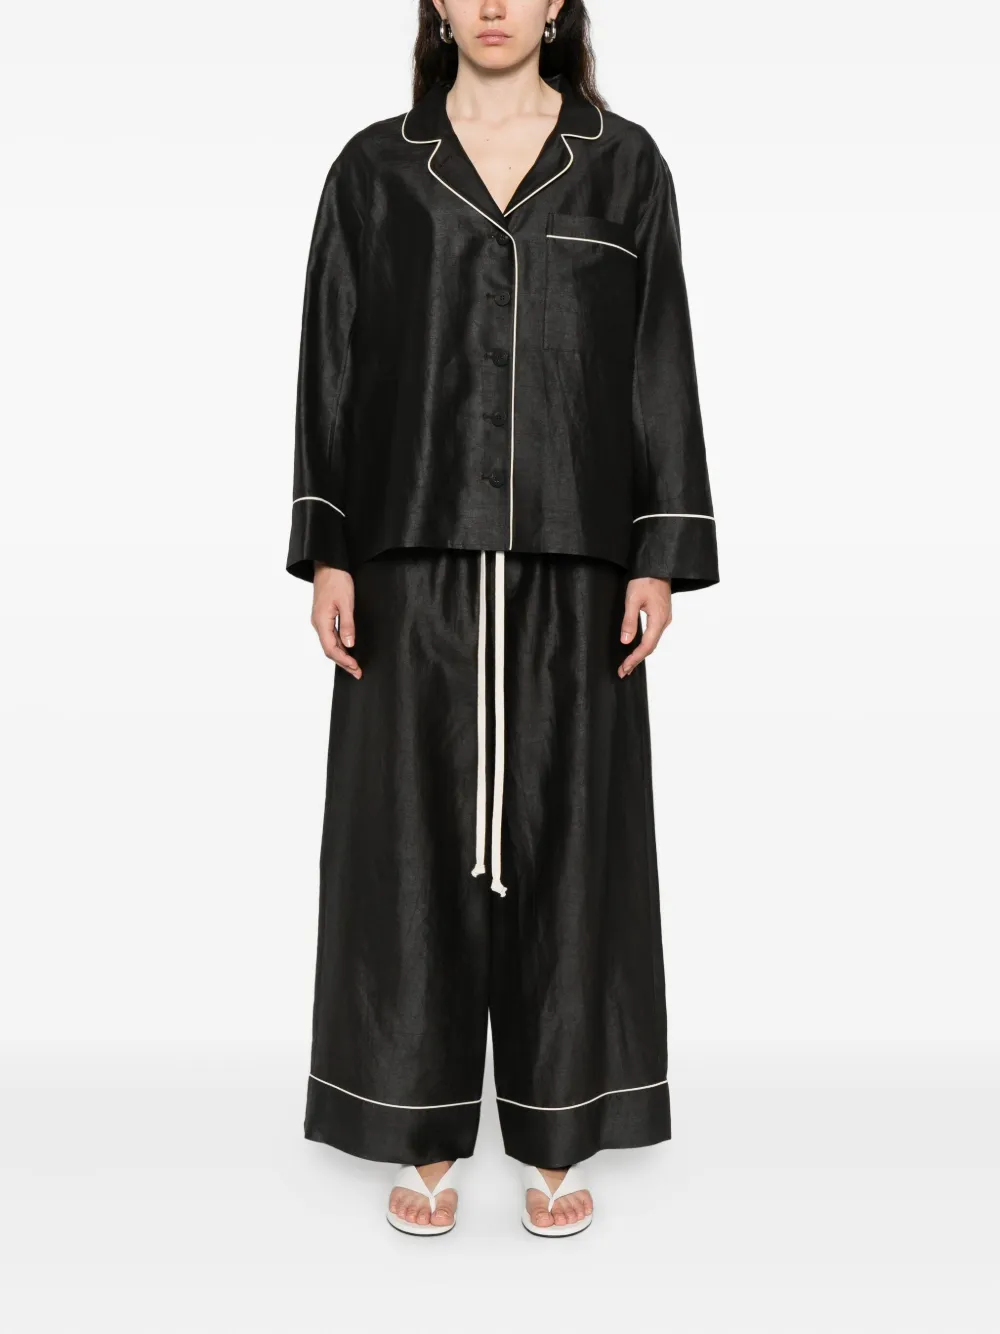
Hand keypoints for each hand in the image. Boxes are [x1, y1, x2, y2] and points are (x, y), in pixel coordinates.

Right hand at [311, 562, 361, 678]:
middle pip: (329, 649)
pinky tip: (347, 649)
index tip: (356, 668)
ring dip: (341, 655)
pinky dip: (339, 645)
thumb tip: (349, 644)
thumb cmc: (337, 580)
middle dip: (343, 662)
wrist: (329, 564)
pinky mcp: (323, 616)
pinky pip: (330, 636)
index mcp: (321, 621)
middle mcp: (318, 623)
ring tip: (354, 665)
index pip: (331, 648)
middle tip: (357, 672)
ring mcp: (320, 620)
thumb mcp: (346, 603)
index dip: (344, 661)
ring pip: (329, 643)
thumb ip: (347, 625)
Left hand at [618, 577, 671, 676]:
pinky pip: (654, 634)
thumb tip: (626, 641)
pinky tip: (637, 647)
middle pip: (650, 647)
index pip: (646, 646)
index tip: (624, 668)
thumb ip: (629, 621)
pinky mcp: (661, 614)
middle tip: (623, 671)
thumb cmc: (645, 579)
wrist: (657, 564)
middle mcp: (664, 622)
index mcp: (658, 619)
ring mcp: (664, 618)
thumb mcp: (632, 599)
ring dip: (640, 653)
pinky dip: (645, 644)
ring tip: (628, 664)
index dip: (634, 659)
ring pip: (653, 641)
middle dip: (636, 660)